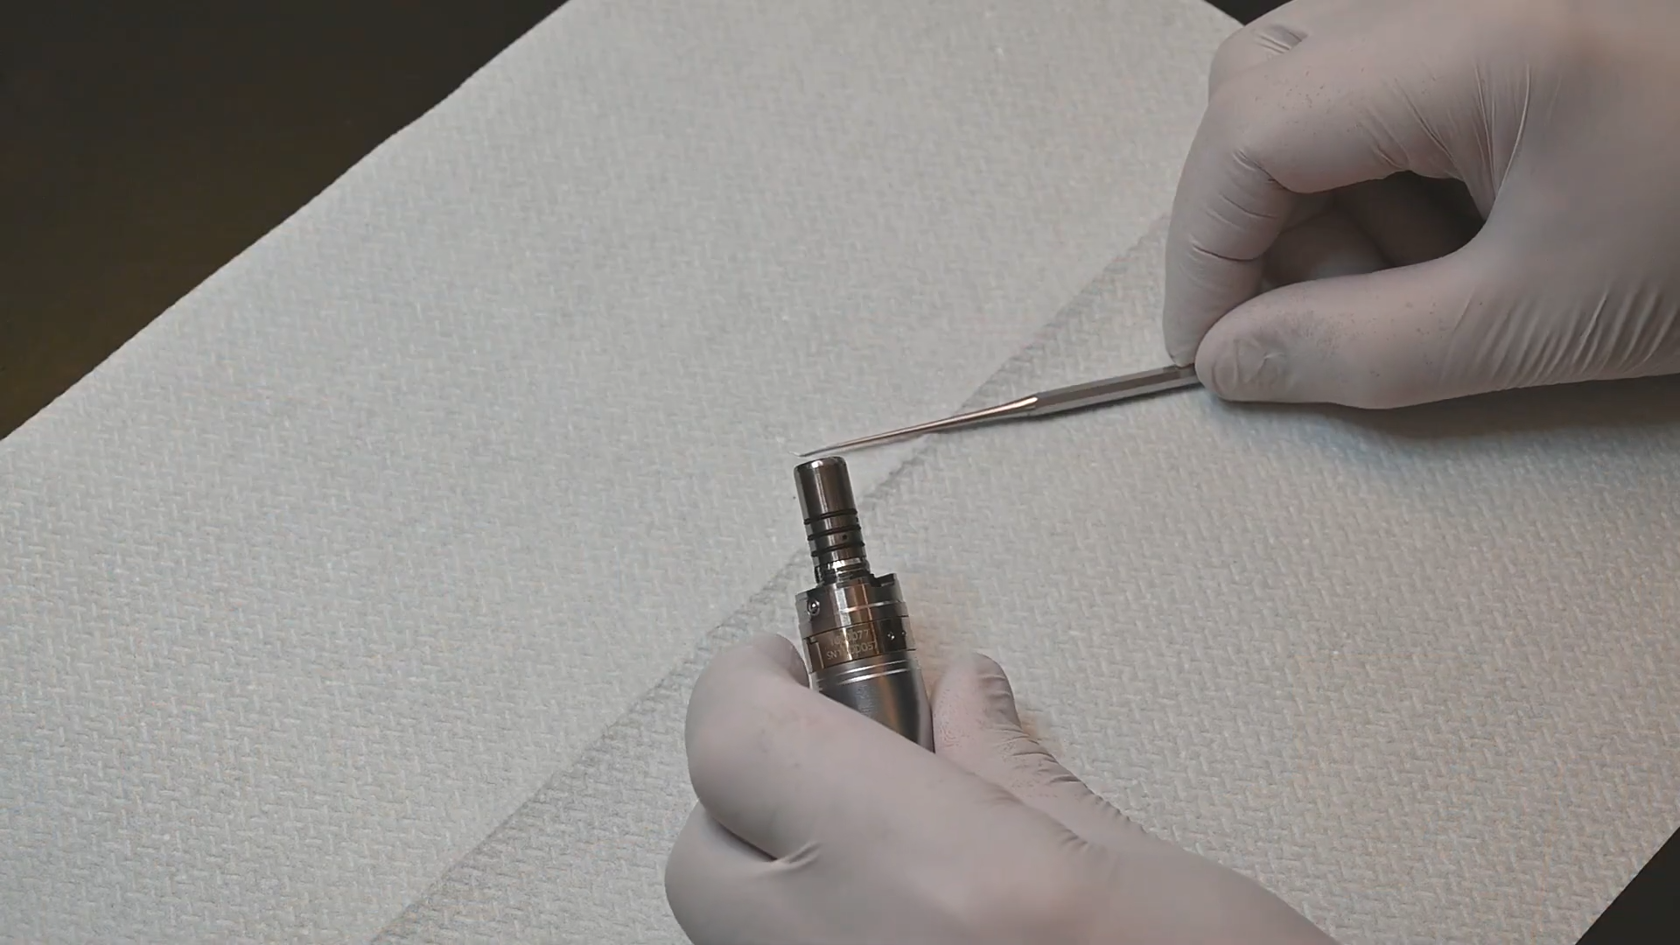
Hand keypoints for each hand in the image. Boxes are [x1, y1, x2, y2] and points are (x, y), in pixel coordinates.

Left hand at [664, 634, 1336, 944]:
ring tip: (888, 858)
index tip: (784, 660)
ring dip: (777, 881)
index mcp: (935, 880)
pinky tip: (905, 928)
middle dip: (757, 790)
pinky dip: (812, 938)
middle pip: (700, 856)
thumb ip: (1022, 779)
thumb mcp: (1149, 876)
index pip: (740, 743)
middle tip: (850, 759)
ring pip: (727, 938)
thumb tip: (963, 699)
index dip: (747, 683)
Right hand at [1164, 0, 1679, 407]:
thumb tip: (1235, 361)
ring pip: (1300, 78)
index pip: (1247, 134)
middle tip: (1317, 324)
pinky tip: (1441, 233)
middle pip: (1256, 87)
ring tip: (1406, 282)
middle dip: (1256, 223)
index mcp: (1467, 34)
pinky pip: (1370, 77)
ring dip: (1312, 198)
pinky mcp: (1494, 15)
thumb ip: (1365, 350)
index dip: (1203, 256)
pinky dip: (1369, 168)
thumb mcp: (1544, 316)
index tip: (1211, 356)